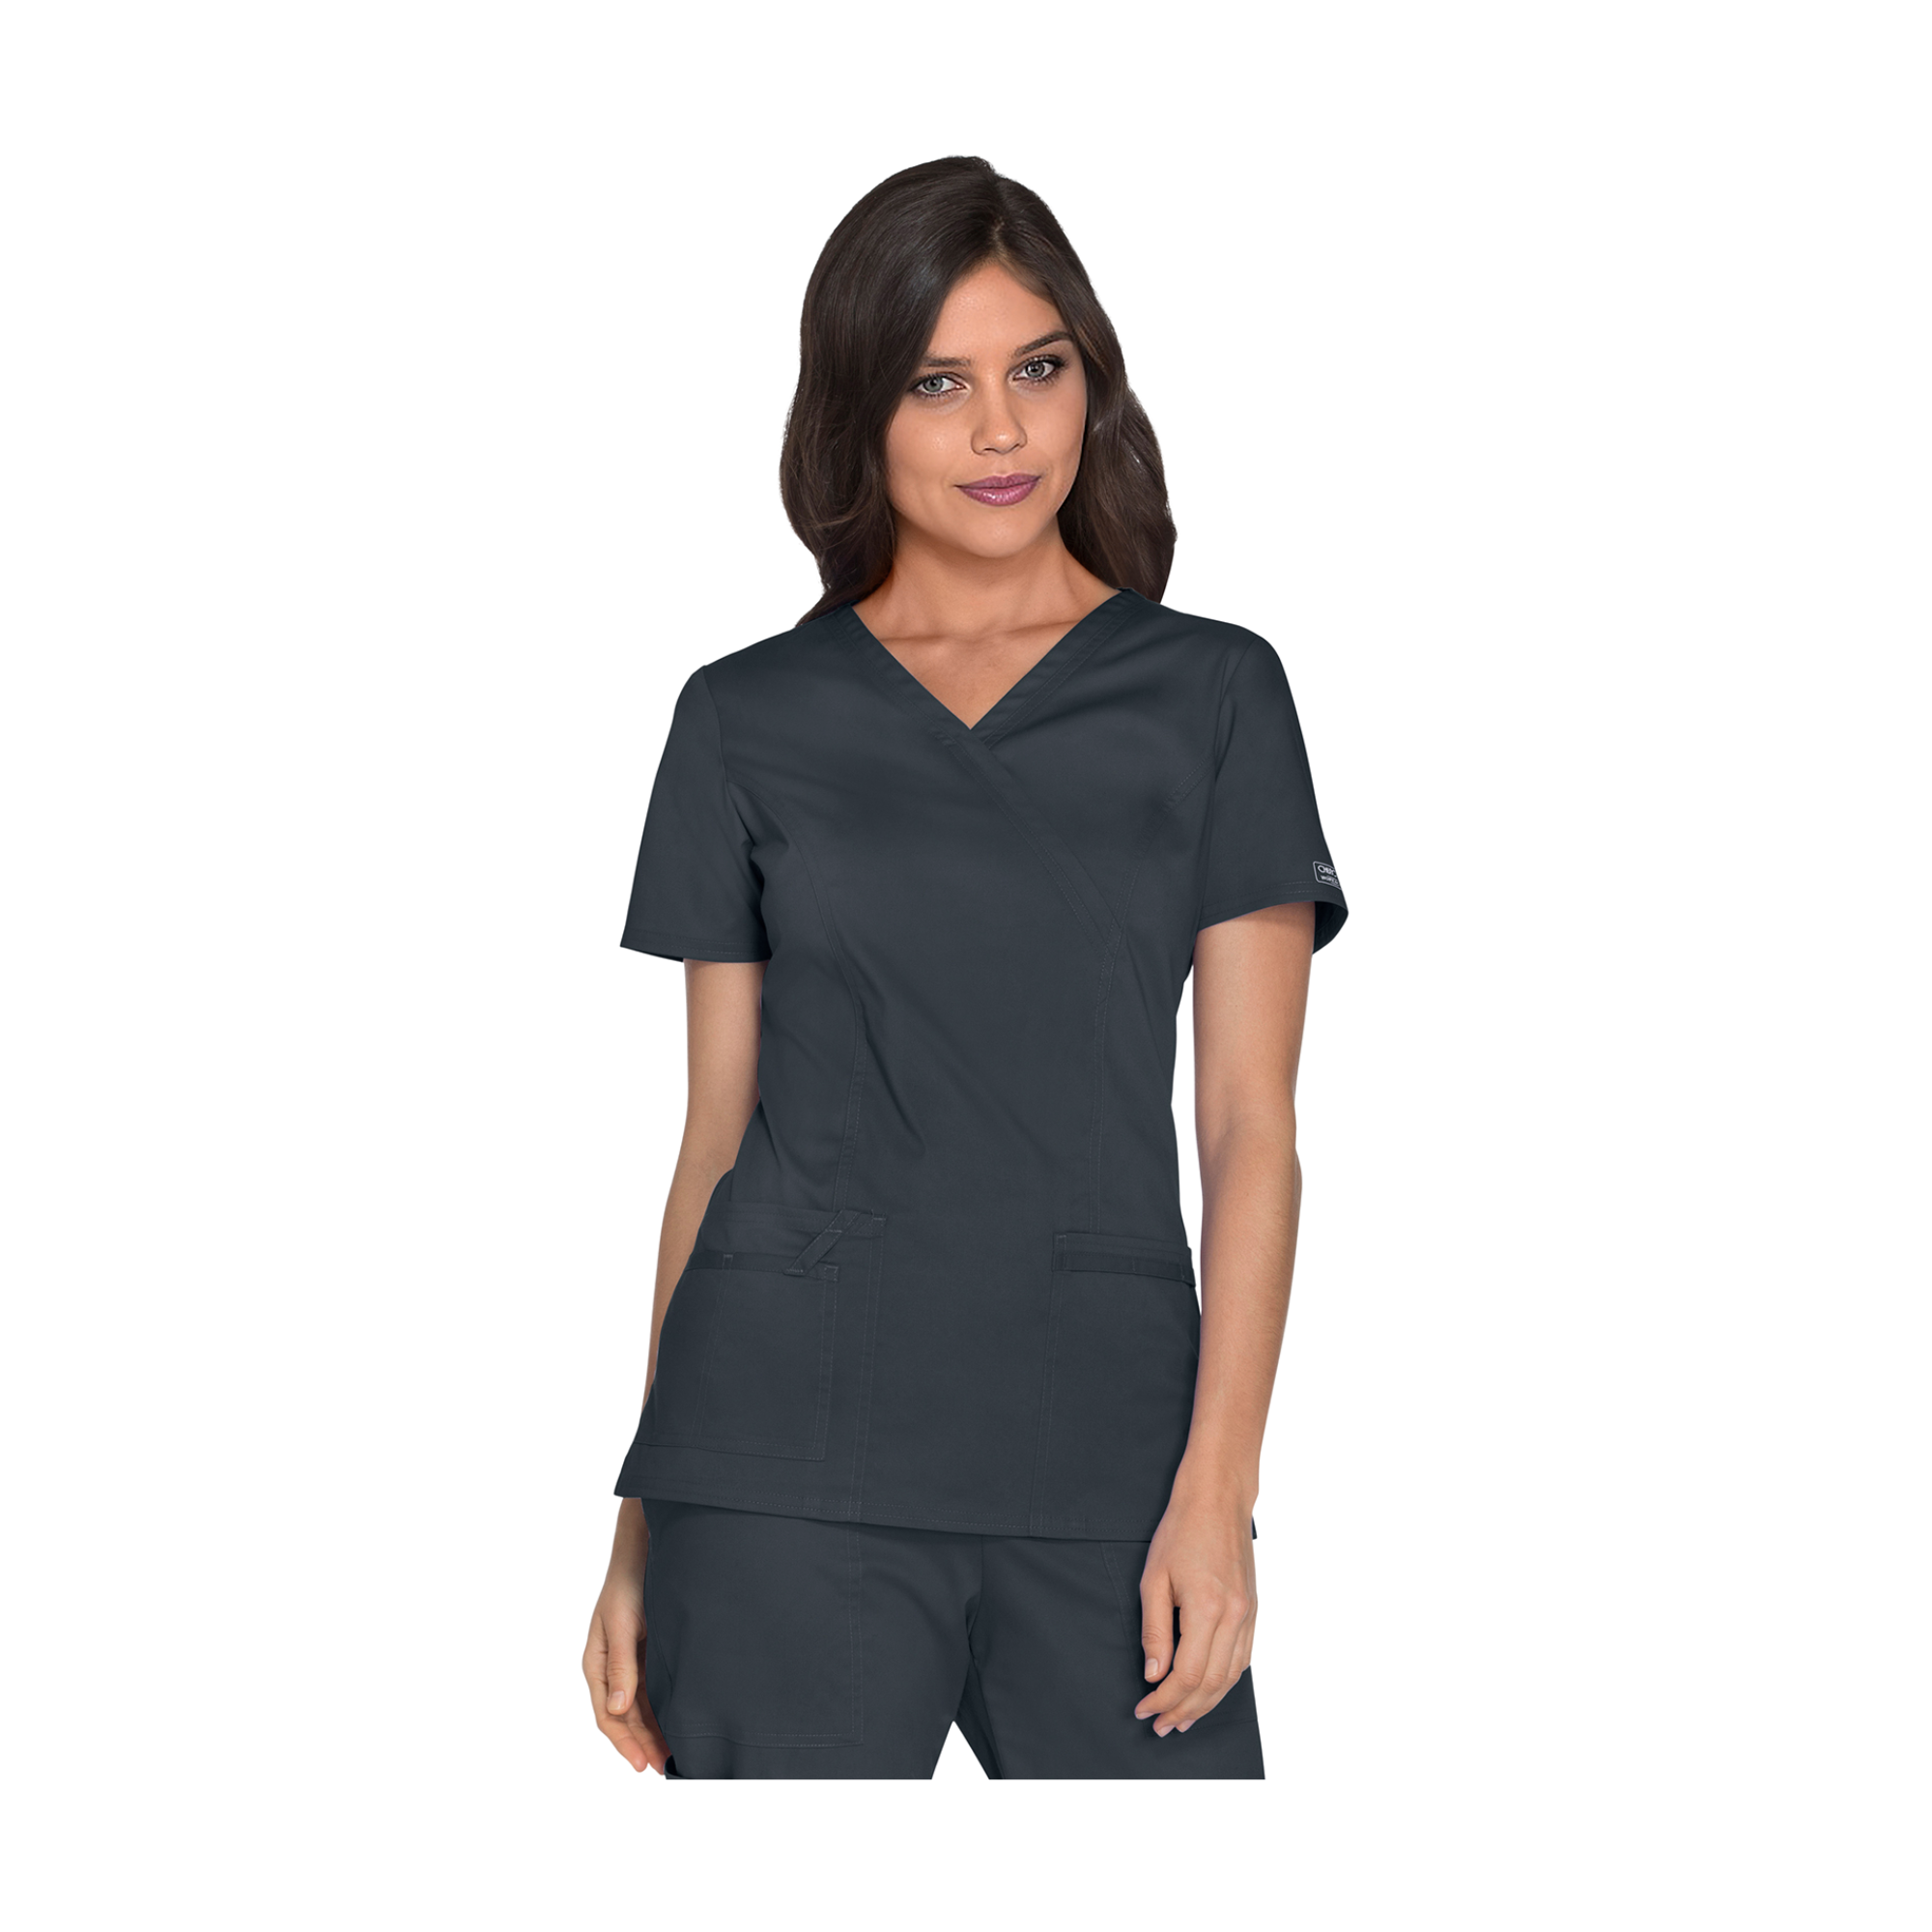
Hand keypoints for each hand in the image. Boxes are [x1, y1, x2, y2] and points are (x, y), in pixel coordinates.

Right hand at [582, 1504, 670, 1773]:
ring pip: (641, 1708)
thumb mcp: (622, 1624)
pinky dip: (664, 1710)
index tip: (643, 1764)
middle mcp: (613, 1669)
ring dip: (654, 1731)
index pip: (609, 1716)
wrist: (645, 1551)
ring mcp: (631, 1663)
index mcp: (597, 1664)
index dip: (625, 1743)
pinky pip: (655, 1691)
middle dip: (643, 1744)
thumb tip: (618, 1709)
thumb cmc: (627, 1584)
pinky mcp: (649, 1655)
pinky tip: (678, 1723)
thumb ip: (621, 1666)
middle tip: (665, 1768)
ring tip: (674, 1756)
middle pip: (626, 1718)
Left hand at [1133, 1472, 1257, 1735]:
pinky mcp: (1253, 1609)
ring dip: (1206, 1703)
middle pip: (1211, 1683)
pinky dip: (1225, 1682)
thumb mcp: (1154, 1578)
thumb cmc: (1181, 1532)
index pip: (1187, 1674)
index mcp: (1208, 1608)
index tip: (1144, 1709)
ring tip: (1182, 1719)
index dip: (1164, 1699)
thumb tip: (1154, 1674)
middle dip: (1184, 1711)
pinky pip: (1243, 1659)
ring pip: (1231, 1677)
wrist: (1218, 1500)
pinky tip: (1208, 1691)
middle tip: (1160, 1726)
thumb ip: (1154, 1630)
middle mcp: (1235, 1617)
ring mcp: (1248, 1614)